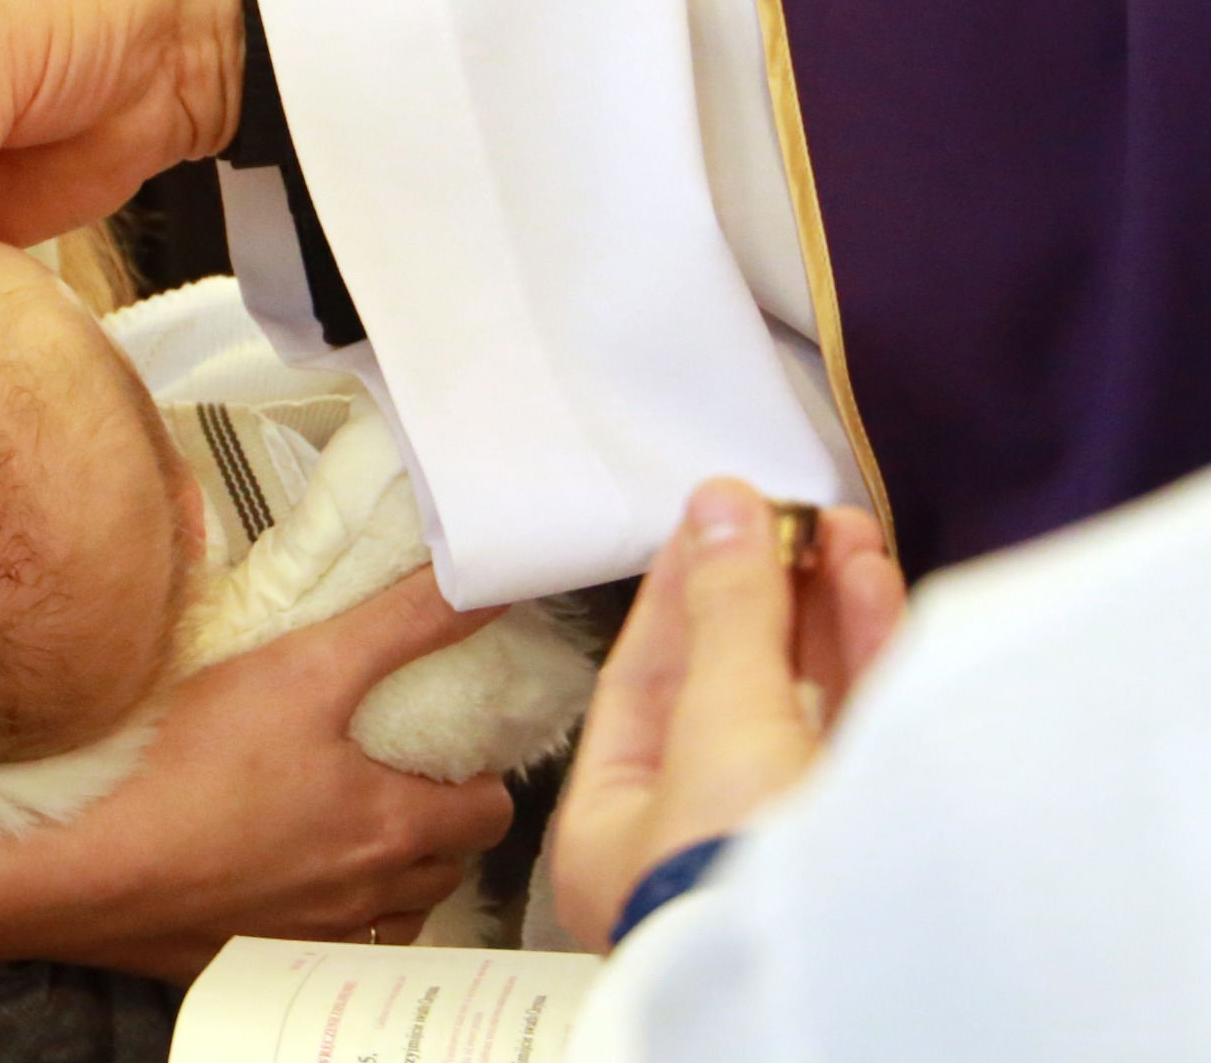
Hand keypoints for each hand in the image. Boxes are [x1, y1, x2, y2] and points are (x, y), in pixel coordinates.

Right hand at [0, 572, 516, 982]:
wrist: (79, 865)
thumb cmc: (188, 764)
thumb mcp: (303, 666)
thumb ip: (401, 623)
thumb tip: (478, 582)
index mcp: (390, 828)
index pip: (490, 812)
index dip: (483, 771)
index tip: (458, 740)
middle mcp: (364, 900)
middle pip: (444, 868)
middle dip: (440, 821)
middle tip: (402, 767)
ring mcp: (307, 940)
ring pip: (387, 913)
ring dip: (385, 870)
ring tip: (342, 813)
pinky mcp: (248, 960)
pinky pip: (320, 943)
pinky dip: (321, 909)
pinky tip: (279, 864)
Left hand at [550, 479, 905, 949]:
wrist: (865, 985)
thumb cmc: (744, 879)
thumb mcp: (720, 719)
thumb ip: (726, 610)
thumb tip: (718, 505)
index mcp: (617, 835)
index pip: (641, 684)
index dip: (679, 592)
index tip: (712, 517)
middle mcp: (695, 843)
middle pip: (730, 688)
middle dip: (766, 592)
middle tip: (789, 513)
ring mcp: (784, 848)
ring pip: (804, 704)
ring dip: (824, 610)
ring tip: (843, 529)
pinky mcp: (870, 847)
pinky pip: (859, 732)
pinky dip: (867, 654)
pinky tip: (873, 581)